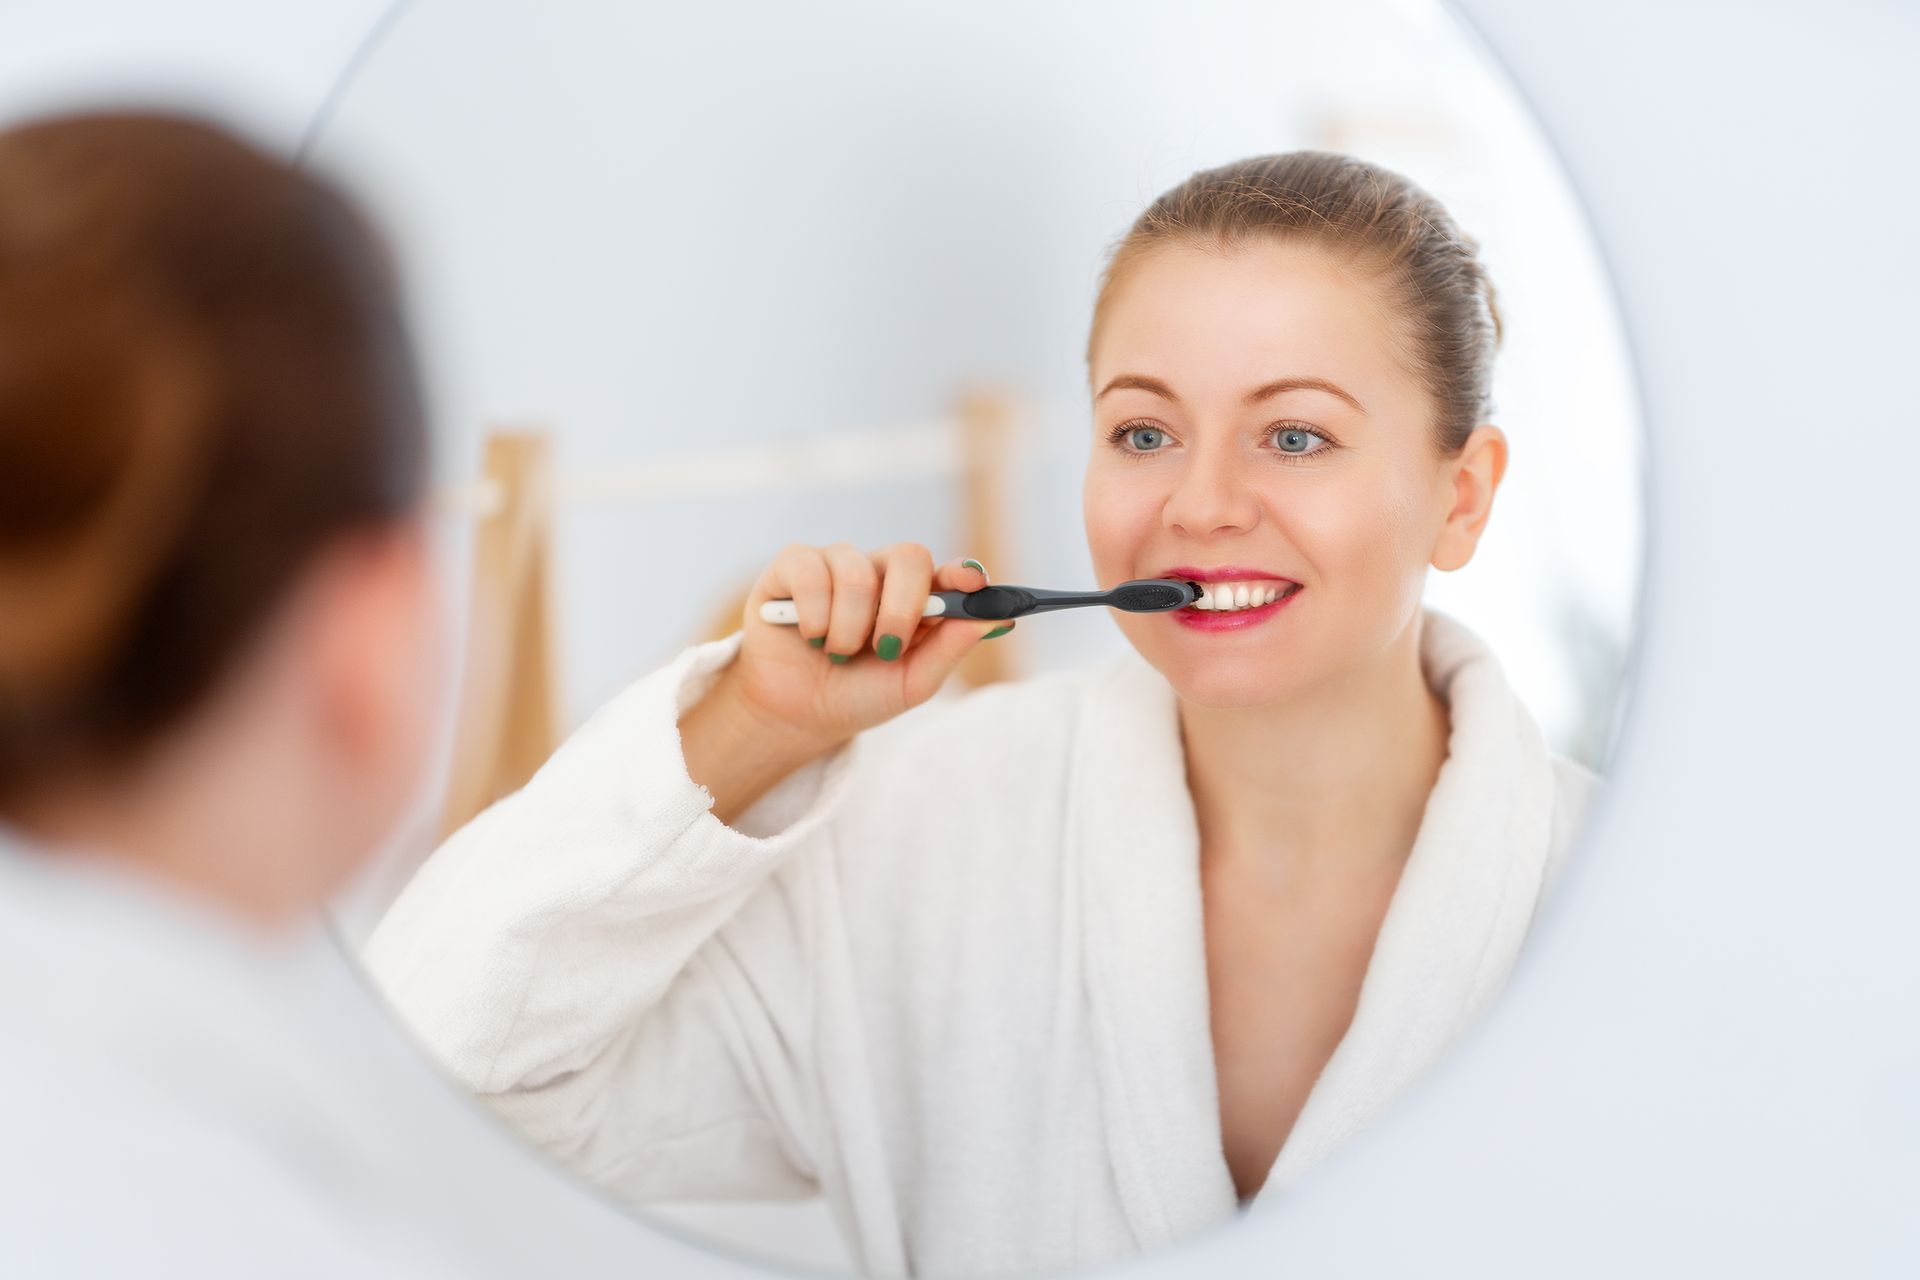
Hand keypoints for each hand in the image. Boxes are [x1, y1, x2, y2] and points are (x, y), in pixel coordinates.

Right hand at [680, 544, 1006, 821]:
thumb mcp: (910, 684)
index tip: (972, 583)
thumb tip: (997, 619)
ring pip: (856, 574)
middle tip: (886, 648)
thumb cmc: (857, 696)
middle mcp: (880, 573)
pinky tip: (810, 636)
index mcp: (915, 599)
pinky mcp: (793, 565)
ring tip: (836, 655)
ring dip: (848, 628)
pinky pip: (810, 572)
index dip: (963, 573)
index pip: (947, 572)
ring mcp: (837, 564)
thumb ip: (949, 649)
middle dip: (901, 607)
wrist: (795, 715)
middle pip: (909, 556)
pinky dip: (813, 615)